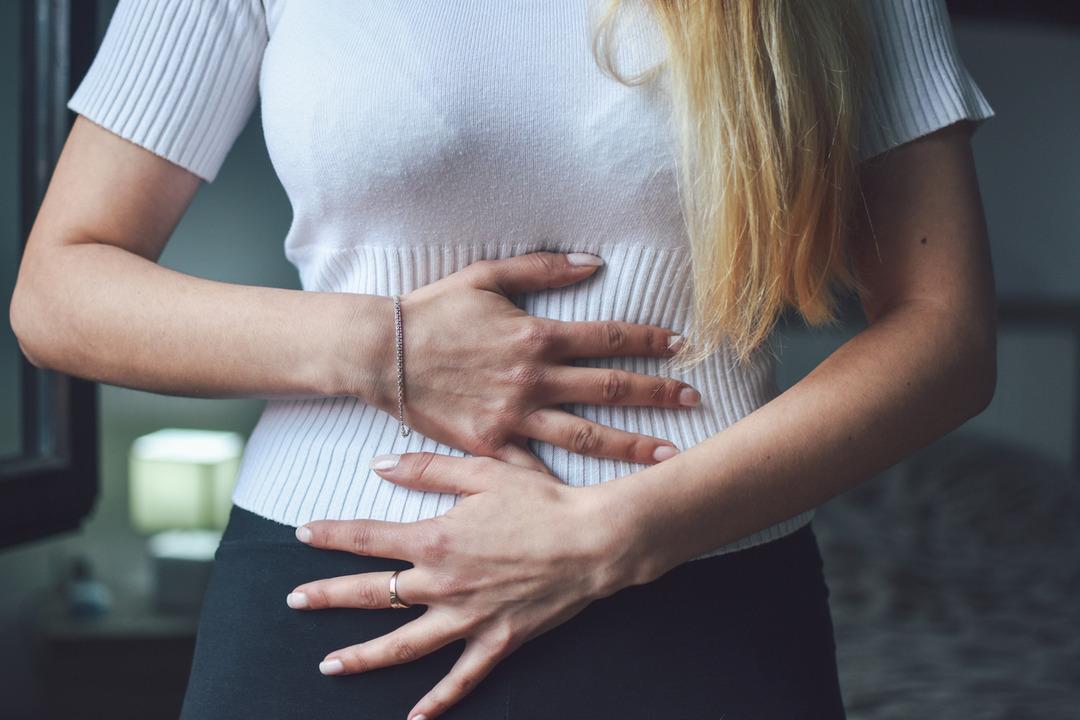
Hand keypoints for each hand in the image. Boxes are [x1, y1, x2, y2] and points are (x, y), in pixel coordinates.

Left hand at [288, 451, 633, 719]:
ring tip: (330, 666)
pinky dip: (438, 701)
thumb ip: (427, 469)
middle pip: (373, 594)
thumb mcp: (484, 470)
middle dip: (328, 596)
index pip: (367, 537)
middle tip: (295, 601)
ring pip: (404, 645)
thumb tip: (379, 465)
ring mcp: (469, 618)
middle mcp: (443, 584)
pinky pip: (462, 678)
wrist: (594, 541)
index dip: (331, 535)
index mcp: (436, 539)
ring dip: (363, 657)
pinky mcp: (498, 641)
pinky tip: (414, 719)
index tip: (303, 534)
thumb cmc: (542, 501)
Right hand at [360, 251, 699, 469]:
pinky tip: (595, 494)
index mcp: (536, 335)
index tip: (681, 346)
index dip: (649, 341)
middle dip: (657, 394)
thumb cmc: (433, 311)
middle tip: (693, 401)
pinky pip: (534, 466)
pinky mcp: (490, 445)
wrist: (381, 354)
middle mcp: (533, 379)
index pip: (608, 337)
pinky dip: (564, 482)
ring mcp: (513, 416)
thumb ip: (543, 269)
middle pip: (609, 388)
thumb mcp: (486, 277)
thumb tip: (594, 262)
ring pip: (584, 435)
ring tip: (668, 455)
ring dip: (630, 444)